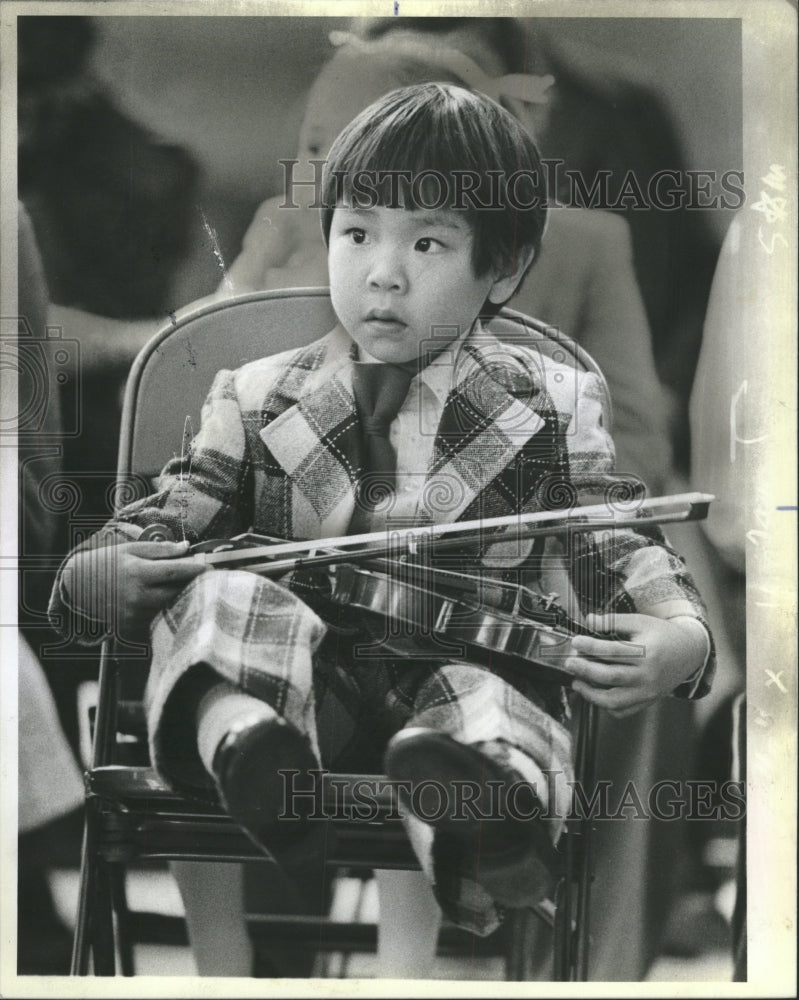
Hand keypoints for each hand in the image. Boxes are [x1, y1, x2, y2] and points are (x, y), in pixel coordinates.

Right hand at [63, 540, 206, 637]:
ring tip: (193, 588)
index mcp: (137, 573)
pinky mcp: (131, 627)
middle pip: (177, 592)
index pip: (175, 571)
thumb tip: (187, 548)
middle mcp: (136, 596)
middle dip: (195, 585)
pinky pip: (157, 618)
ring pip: (170, 608)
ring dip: (183, 598)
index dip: (196, 569)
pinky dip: (168, 610)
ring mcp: (133, 615)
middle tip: (208, 578)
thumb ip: (161, 549)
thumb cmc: (107, 563)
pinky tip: (172, 601)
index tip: (212, 567)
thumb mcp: (132, 549)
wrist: (77, 586)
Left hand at [566, 613, 706, 717]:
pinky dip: (605, 705)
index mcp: (647, 653)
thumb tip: (588, 620)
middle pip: (610, 677)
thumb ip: (614, 621)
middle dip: (585, 670)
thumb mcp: (640, 622)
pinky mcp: (647, 701)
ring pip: (614, 700)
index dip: (590, 646)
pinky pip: (622, 711)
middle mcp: (647, 675)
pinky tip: (595, 693)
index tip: (576, 642)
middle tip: (570, 663)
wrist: (688, 653)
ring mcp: (647, 692)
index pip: (612, 651)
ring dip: (590, 693)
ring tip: (577, 682)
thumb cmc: (662, 635)